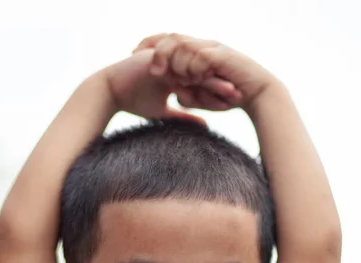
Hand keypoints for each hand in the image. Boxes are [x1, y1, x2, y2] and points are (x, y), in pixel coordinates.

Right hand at [103, 46, 240, 121]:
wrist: (110, 92)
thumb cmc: (133, 101)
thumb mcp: (164, 113)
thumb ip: (184, 117)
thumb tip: (205, 126)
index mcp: (177, 74)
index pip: (202, 83)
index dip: (217, 93)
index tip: (234, 104)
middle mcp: (175, 65)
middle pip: (203, 75)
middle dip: (221, 85)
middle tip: (240, 95)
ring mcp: (168, 60)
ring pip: (195, 71)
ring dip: (212, 81)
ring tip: (230, 91)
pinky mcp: (159, 60)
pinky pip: (179, 69)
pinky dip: (192, 77)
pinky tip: (206, 85)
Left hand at [133, 33, 276, 112]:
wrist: (256, 94)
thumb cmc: (229, 96)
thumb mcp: (203, 98)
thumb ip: (189, 95)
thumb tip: (176, 96)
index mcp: (195, 52)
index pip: (168, 39)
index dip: (149, 43)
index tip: (133, 53)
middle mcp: (203, 45)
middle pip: (172, 37)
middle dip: (156, 51)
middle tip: (148, 67)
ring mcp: (213, 49)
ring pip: (184, 46)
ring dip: (175, 63)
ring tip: (173, 78)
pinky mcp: (223, 57)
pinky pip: (201, 57)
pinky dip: (193, 68)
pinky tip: (192, 79)